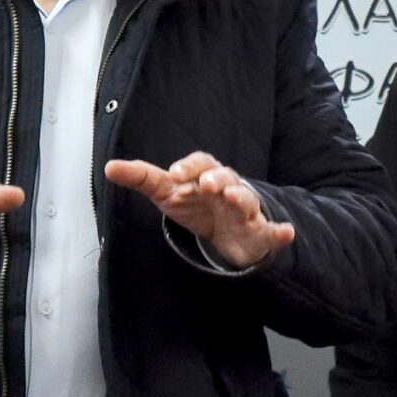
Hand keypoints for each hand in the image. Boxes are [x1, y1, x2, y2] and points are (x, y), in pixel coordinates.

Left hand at [104, 153, 295, 268]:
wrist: (224, 230)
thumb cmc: (195, 204)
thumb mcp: (167, 192)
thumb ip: (141, 178)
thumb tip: (109, 167)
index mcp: (204, 175)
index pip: (199, 164)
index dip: (187, 168)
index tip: (174, 175)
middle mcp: (227, 188)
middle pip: (225, 177)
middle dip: (217, 178)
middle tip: (206, 185)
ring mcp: (245, 209)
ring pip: (248, 200)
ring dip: (243, 198)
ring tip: (235, 199)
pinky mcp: (260, 232)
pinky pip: (273, 231)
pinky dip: (281, 232)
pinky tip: (286, 232)